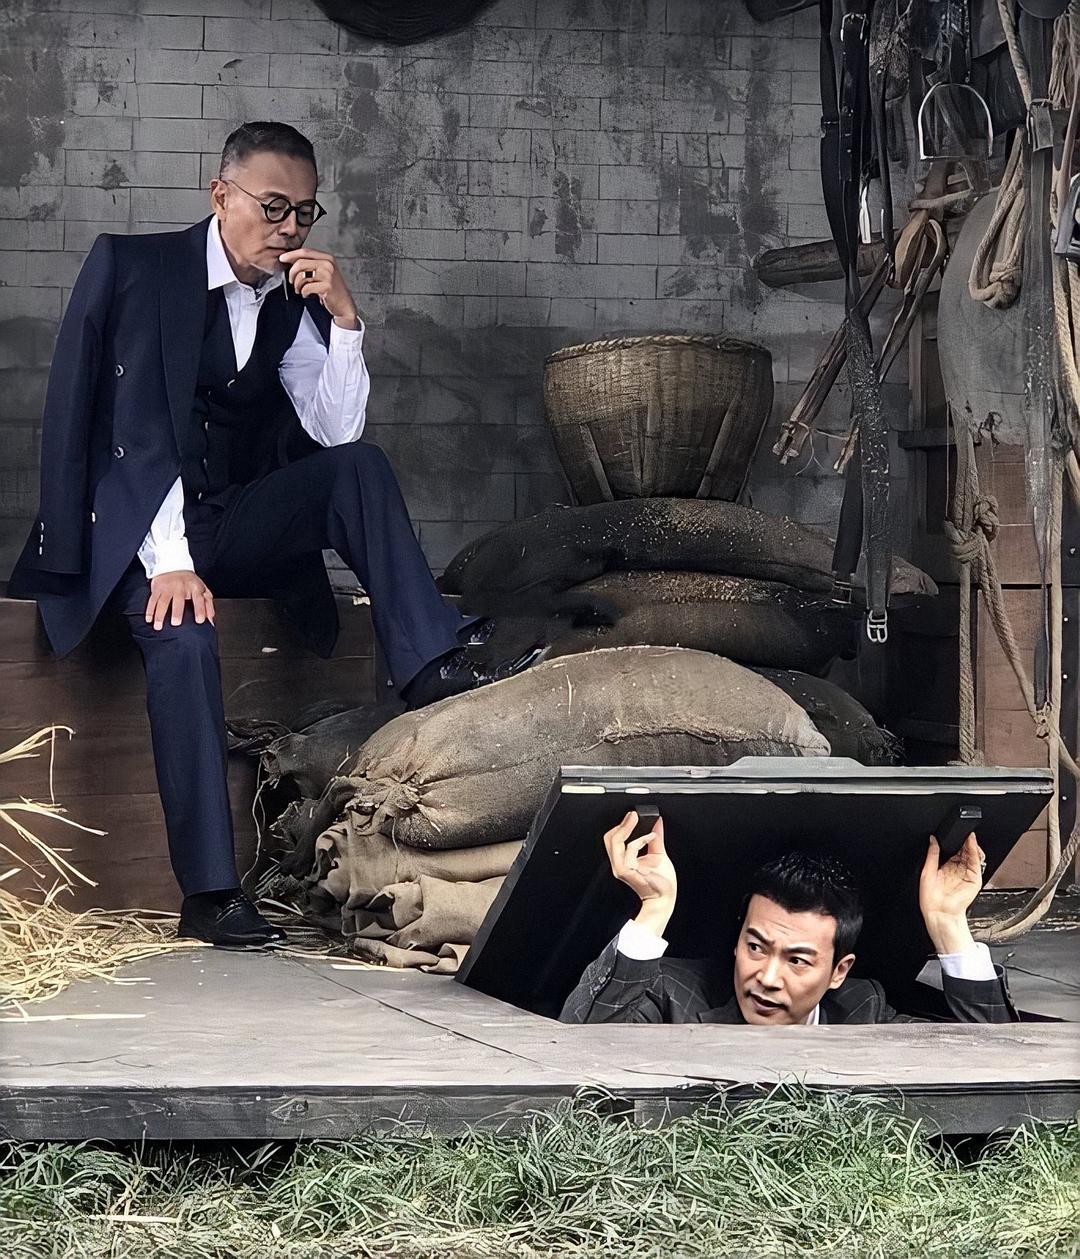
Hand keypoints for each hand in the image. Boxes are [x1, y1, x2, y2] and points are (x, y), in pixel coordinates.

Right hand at [145, 570, 214, 630]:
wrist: (174, 565)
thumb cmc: (190, 582)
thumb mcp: (203, 590)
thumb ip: (208, 606)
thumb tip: (211, 622)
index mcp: (195, 587)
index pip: (198, 599)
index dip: (200, 610)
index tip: (199, 621)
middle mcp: (181, 586)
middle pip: (178, 600)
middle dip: (177, 612)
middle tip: (176, 624)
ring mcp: (168, 587)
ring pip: (163, 601)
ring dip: (159, 615)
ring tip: (158, 626)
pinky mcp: (157, 588)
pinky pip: (152, 600)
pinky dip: (150, 610)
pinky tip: (149, 619)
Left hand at [278, 248, 358, 326]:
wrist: (344, 305)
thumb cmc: (332, 290)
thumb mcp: (323, 272)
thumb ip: (311, 264)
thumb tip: (291, 260)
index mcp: (327, 258)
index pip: (305, 252)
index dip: (291, 255)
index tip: (282, 259)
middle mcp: (328, 264)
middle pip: (300, 263)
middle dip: (292, 273)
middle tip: (292, 281)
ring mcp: (328, 275)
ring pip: (302, 276)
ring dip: (297, 285)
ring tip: (300, 290)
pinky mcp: (326, 287)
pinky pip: (306, 288)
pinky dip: (303, 293)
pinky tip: (307, 295)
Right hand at [602, 811, 676, 937]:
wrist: (664, 898)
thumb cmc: (661, 882)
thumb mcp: (658, 854)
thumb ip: (656, 838)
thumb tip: (657, 822)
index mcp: (624, 860)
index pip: (613, 839)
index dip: (621, 825)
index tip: (632, 815)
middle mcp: (620, 864)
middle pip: (610, 839)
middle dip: (622, 824)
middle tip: (633, 815)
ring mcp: (622, 868)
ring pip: (616, 842)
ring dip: (629, 829)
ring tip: (639, 821)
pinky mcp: (628, 872)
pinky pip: (630, 850)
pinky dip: (640, 840)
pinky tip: (651, 837)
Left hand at [919, 832, 983, 954]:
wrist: (938, 912)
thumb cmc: (930, 898)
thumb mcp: (926, 871)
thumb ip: (932, 854)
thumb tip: (932, 839)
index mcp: (946, 866)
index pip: (952, 849)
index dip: (953, 840)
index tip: (952, 831)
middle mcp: (957, 869)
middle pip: (963, 850)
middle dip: (963, 841)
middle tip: (961, 831)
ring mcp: (966, 874)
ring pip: (972, 855)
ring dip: (970, 844)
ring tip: (967, 835)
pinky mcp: (974, 879)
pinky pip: (976, 863)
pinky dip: (975, 852)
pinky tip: (971, 844)